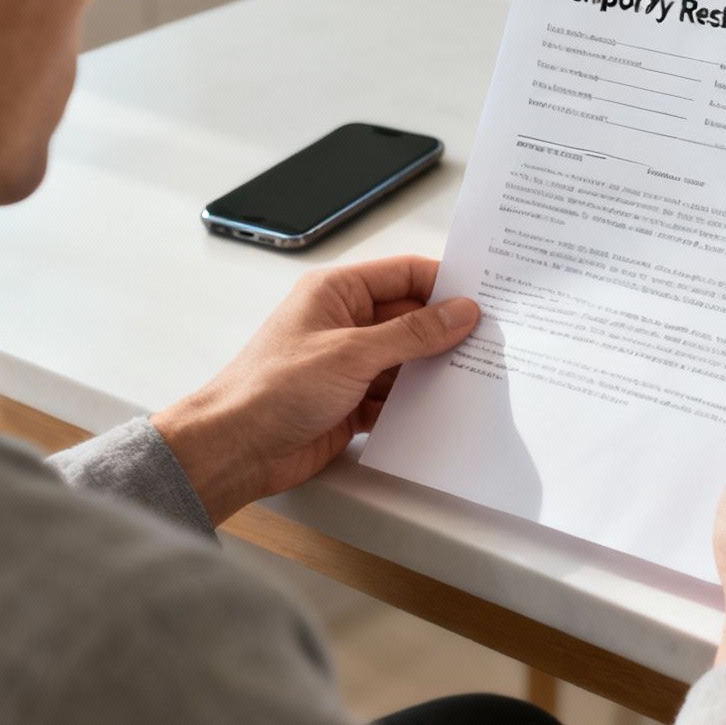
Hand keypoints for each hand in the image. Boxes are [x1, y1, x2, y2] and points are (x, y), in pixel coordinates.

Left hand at [152, 255, 479, 524]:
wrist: (234, 449)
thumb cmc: (270, 389)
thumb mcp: (351, 353)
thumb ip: (412, 334)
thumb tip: (459, 313)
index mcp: (337, 293)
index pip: (404, 275)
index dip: (445, 284)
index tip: (485, 298)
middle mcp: (344, 324)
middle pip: (411, 319)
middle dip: (446, 332)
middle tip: (491, 342)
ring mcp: (348, 365)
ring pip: (408, 361)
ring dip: (434, 372)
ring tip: (476, 378)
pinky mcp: (351, 403)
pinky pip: (397, 396)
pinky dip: (417, 403)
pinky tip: (443, 409)